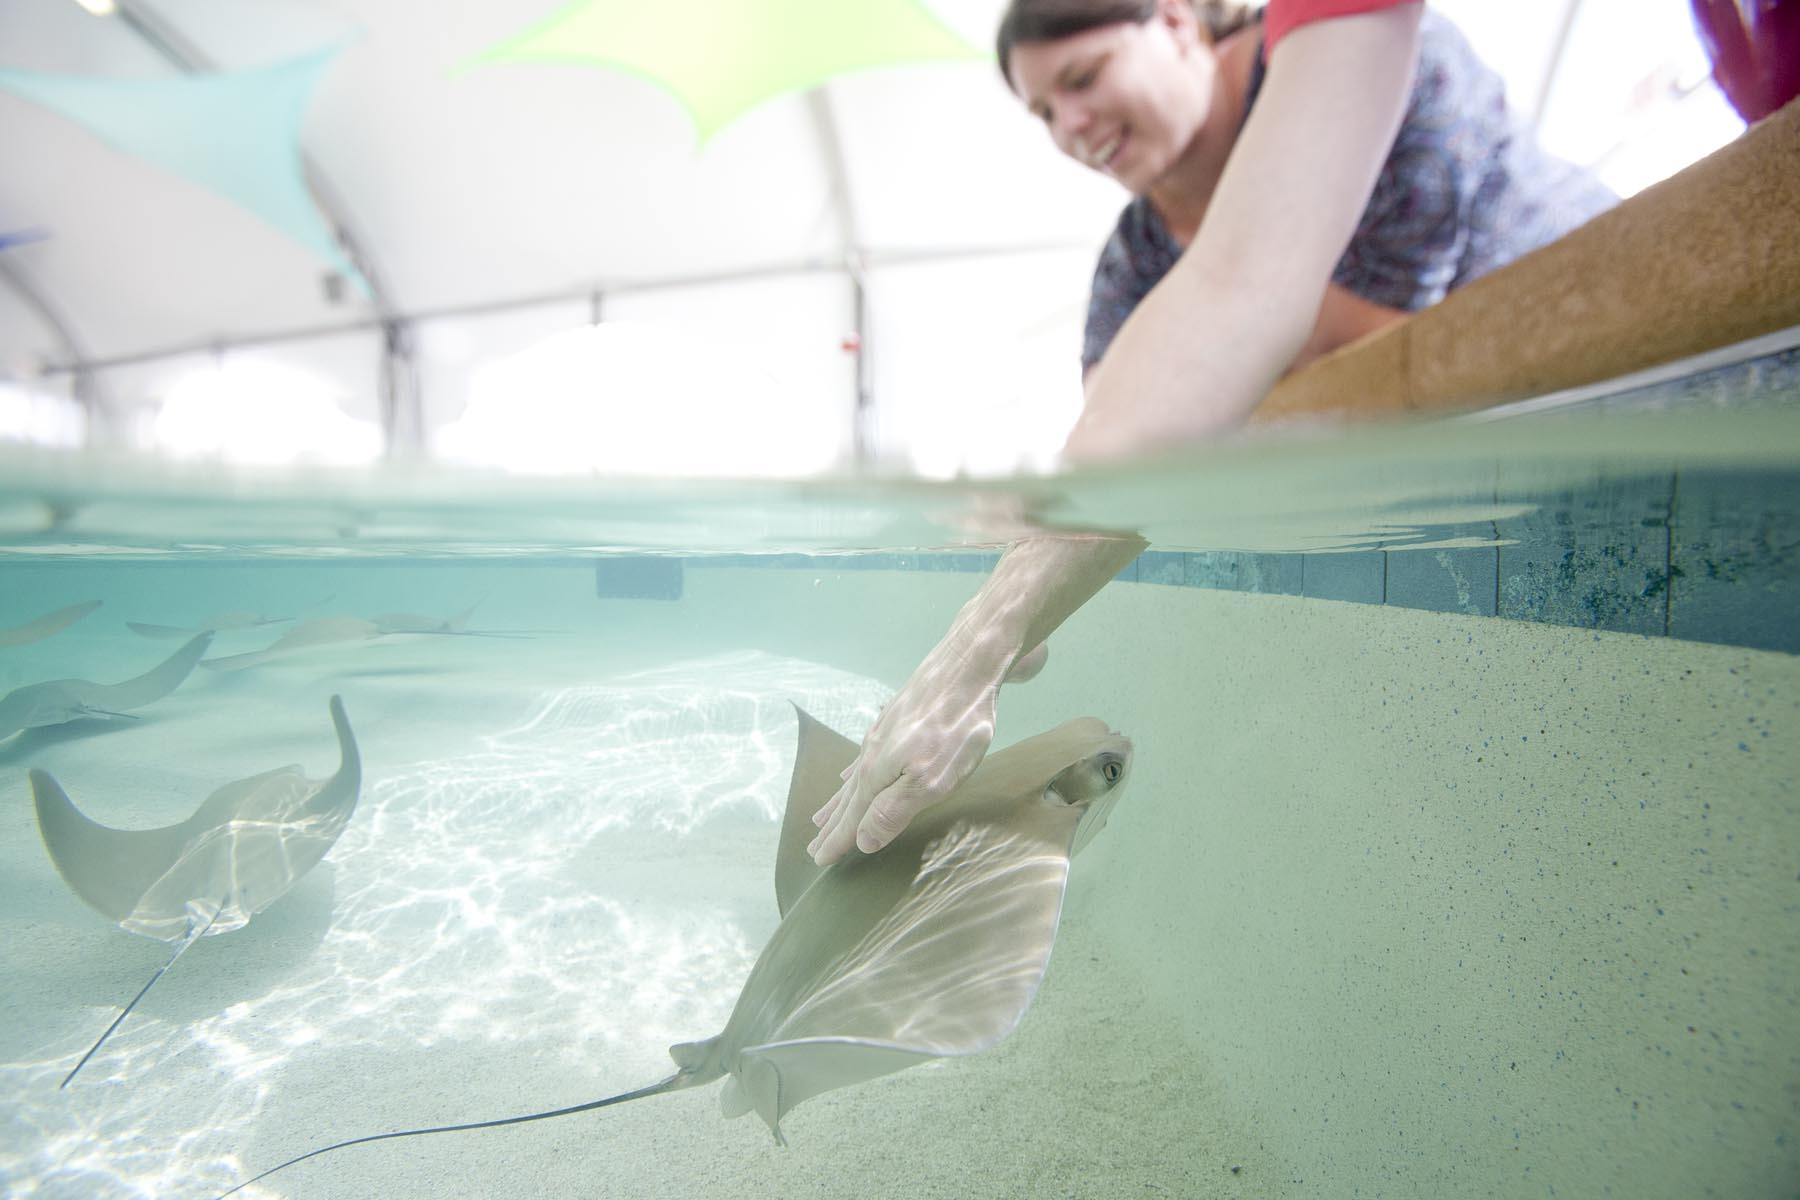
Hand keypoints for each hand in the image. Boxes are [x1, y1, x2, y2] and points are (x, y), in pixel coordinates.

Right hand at [807, 637, 1045, 865]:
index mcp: (878, 774)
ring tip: (823, 816)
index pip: (853, 817)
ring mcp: (883, 734)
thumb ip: (894, 811)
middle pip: (849, 798)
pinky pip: (865, 754)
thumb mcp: (930, 780)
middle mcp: (873, 754)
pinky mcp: (896, 719)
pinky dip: (854, 770)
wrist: (968, 665)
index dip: (838, 841)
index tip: (819, 861)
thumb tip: (861, 841)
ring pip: (854, 775)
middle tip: (814, 848)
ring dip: (839, 800)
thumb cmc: (955, 727)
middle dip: (833, 825)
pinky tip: (852, 770)